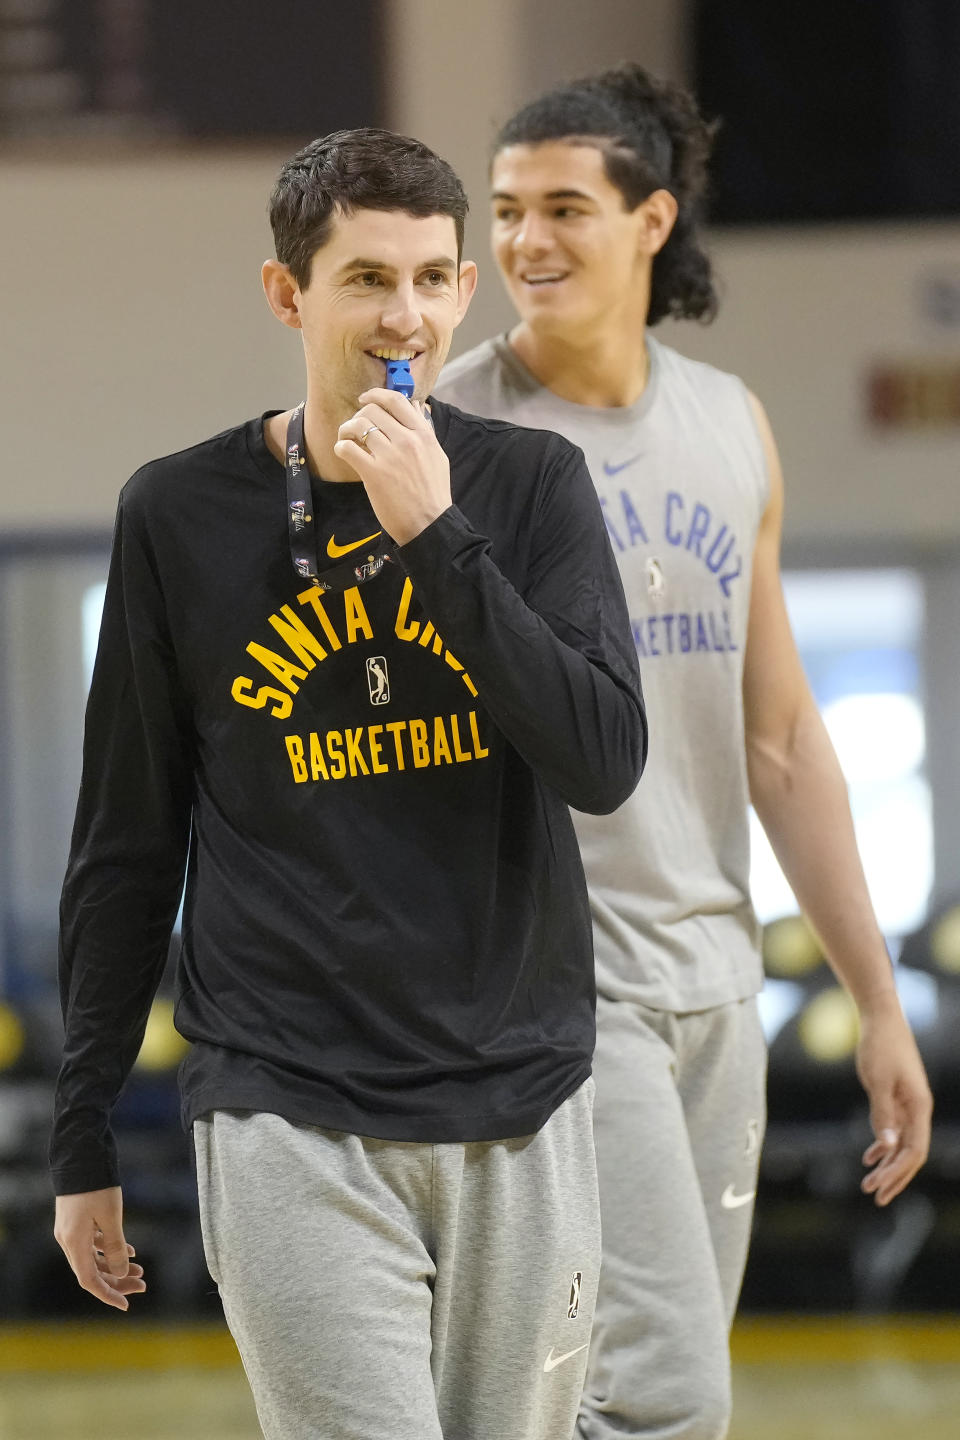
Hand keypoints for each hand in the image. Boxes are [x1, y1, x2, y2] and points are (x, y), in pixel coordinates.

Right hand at [54, 1186, 145, 1310]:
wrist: (81, 1155)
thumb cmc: (97, 1185)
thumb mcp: (111, 1217)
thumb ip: (115, 1247)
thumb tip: (120, 1273)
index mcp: (74, 1243)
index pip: (89, 1281)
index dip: (108, 1295)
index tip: (126, 1304)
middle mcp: (68, 1241)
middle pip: (92, 1272)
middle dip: (117, 1281)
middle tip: (143, 1285)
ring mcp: (71, 1231)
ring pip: (94, 1259)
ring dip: (115, 1266)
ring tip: (141, 1270)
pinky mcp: (76, 1221)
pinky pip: (93, 1244)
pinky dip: (110, 1250)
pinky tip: (130, 1250)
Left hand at [333, 388, 450, 545]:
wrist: (429, 524)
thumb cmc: (433, 493)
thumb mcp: (437, 456)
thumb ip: (425, 431)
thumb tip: (416, 407)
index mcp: (423, 434)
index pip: (396, 401)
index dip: (376, 395)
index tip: (365, 400)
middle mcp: (407, 440)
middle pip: (372, 411)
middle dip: (359, 416)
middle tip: (356, 428)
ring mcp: (389, 456)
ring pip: (357, 425)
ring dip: (346, 430)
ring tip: (346, 439)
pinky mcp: (373, 473)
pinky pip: (348, 448)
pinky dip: (341, 447)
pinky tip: (344, 453)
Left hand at [856, 997, 932, 1204]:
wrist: (881, 1018)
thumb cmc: (880, 1046)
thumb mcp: (877, 1081)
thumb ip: (882, 1114)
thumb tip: (886, 1147)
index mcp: (919, 1107)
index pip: (913, 1151)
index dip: (898, 1173)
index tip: (878, 1188)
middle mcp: (917, 1109)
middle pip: (910, 1153)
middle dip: (894, 1176)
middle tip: (873, 1195)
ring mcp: (908, 1104)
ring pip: (901, 1144)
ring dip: (887, 1165)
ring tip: (869, 1183)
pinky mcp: (896, 1098)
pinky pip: (893, 1130)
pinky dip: (882, 1145)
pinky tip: (870, 1158)